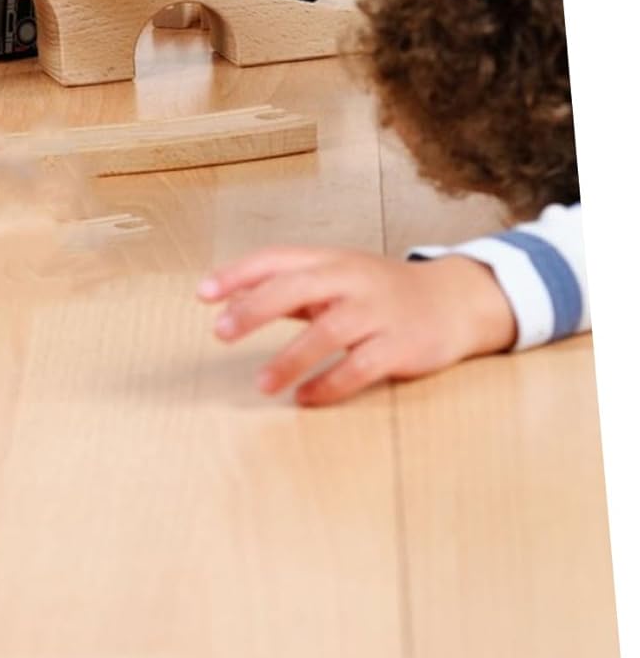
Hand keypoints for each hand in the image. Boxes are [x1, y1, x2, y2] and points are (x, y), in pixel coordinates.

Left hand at [197, 248, 517, 406]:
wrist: (455, 300)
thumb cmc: (378, 292)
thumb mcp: (334, 279)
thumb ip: (287, 289)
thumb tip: (231, 302)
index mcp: (329, 260)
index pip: (276, 259)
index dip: (238, 274)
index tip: (203, 293)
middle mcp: (352, 280)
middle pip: (298, 287)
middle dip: (256, 308)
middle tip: (220, 332)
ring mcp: (378, 312)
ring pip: (329, 332)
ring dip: (291, 359)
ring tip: (262, 384)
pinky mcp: (401, 344)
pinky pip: (361, 367)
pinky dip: (330, 384)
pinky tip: (306, 399)